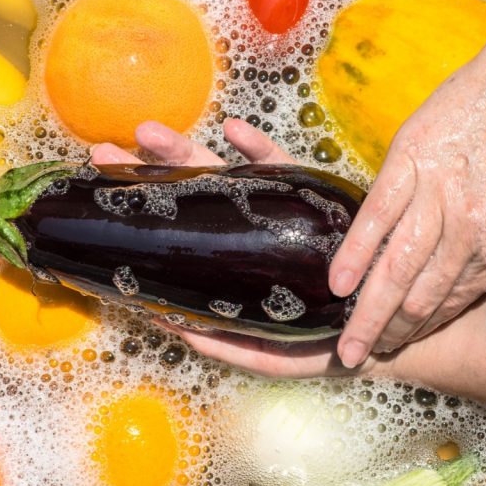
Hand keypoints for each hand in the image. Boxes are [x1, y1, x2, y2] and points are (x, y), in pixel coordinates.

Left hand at [96, 119, 380, 377]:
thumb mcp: (271, 354)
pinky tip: (234, 131)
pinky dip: (258, 147)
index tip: (101, 192)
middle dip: (147, 166)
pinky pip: (282, 167)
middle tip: (105, 152)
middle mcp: (245, 223)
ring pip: (224, 171)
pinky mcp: (310, 195)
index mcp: (230, 255)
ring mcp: (275, 205)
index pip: (179, 226)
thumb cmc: (322, 342)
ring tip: (149, 133)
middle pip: (188, 189)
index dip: (142, 209)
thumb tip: (177, 330)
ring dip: (188, 150)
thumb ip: (230, 347)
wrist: (384, 330)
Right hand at [328, 7, 485, 366]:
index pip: (454, 304)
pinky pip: (375, 213)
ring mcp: (436, 193)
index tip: (398, 350)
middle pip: (418, 295)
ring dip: (368, 309)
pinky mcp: (411, 158)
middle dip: (387, 333)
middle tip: (359, 357)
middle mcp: (467, 229)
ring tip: (346, 341)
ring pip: (394, 264)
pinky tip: (338, 281)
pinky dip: (356, 250)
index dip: (423, 332)